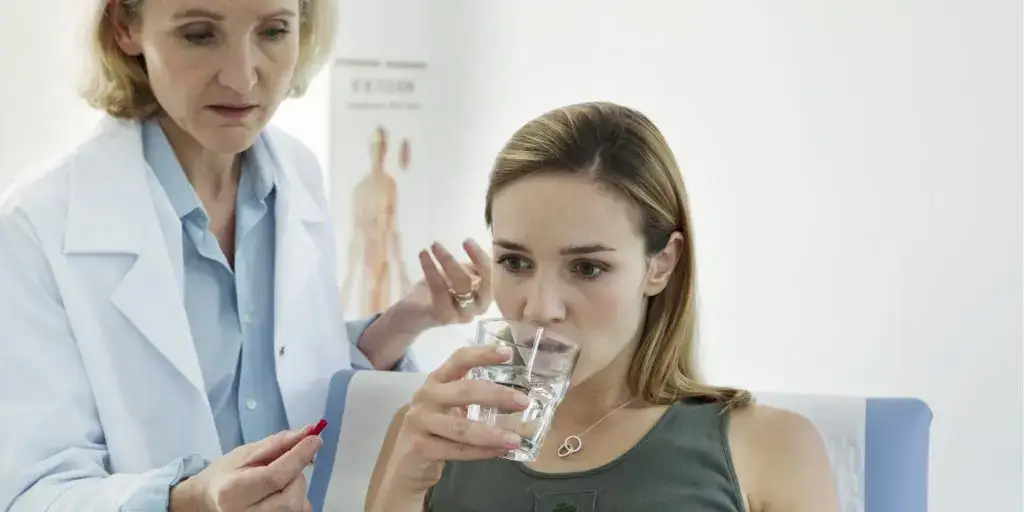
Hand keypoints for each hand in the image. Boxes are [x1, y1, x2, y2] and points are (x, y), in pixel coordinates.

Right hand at [169, 424, 322, 511]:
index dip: (298, 457)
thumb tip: (309, 431)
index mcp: (232, 492)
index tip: (315, 439)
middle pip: (290, 496)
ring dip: (297, 488)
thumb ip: (278, 443)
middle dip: (296, 475)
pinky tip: (280, 494)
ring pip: (296, 506)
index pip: (274, 477)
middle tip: (286, 465)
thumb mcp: (246, 453)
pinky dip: (296, 500)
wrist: (209, 502)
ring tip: (279, 481)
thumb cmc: (227, 475)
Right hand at [382, 345, 529, 491]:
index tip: (508, 353)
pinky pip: (456, 450)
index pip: (459, 359)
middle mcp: (425, 396)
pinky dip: (480, 452)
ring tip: (515, 440)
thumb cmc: (435, 430)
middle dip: (497, 396)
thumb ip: (474, 400)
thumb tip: (518, 401)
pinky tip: (499, 452)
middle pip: (464, 391)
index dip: (483, 354)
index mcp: (436, 381)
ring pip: (461, 428)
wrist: (406, 463)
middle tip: (524, 402)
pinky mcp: (420, 447)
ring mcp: (420, 422)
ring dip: (491, 434)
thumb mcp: (449, 408)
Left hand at [407, 239, 492, 326]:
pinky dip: (431, 268)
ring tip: (434, 246)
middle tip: (457, 242)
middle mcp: (478, 308)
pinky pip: (440, 289)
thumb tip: (473, 250)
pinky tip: (423, 255)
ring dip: (448, 260)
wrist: (412, 316)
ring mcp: (461, 315)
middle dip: (469, 257)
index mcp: (485, 297)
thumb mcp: (455, 276)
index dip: (482, 258)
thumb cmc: (438, 293)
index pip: (492, 276)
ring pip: (462, 284)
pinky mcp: (444, 316)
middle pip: (482, 282)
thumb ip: (468, 268)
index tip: (467, 241)